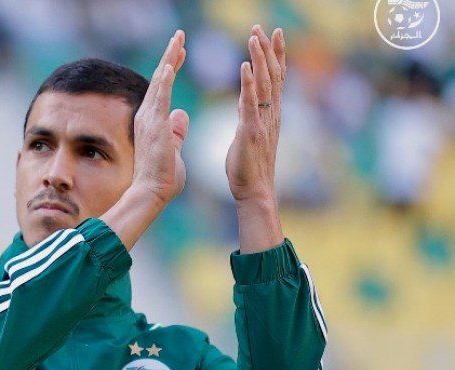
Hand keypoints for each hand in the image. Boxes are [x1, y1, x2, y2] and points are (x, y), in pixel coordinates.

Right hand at [100, 30, 188, 250]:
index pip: (163, 88)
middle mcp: (147, 116)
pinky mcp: (154, 126)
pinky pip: (160, 97)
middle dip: (171, 55)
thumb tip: (182, 115)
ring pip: (160, 82)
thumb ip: (177, 132)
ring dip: (170, 59)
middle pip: (160, 78)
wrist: (152, 194)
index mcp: (153, 121)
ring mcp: (149, 119)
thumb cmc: (163, 178)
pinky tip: (172, 63)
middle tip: (180, 35)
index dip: (172, 68)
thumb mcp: (174, 149)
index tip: (181, 52)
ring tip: (179, 39)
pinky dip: (166, 79)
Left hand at [226, 25, 284, 203]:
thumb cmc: (248, 168)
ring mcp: (263, 122)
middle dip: (268, 50)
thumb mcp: (248, 136)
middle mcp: (271, 115)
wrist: (254, 191)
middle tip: (264, 27)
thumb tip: (245, 106)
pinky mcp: (251, 131)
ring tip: (254, 37)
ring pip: (264, 84)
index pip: (276, 79)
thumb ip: (249, 118)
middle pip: (273, 75)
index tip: (274, 34)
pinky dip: (248, 83)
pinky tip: (244, 66)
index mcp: (269, 115)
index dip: (276, 56)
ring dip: (259, 59)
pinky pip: (250, 103)